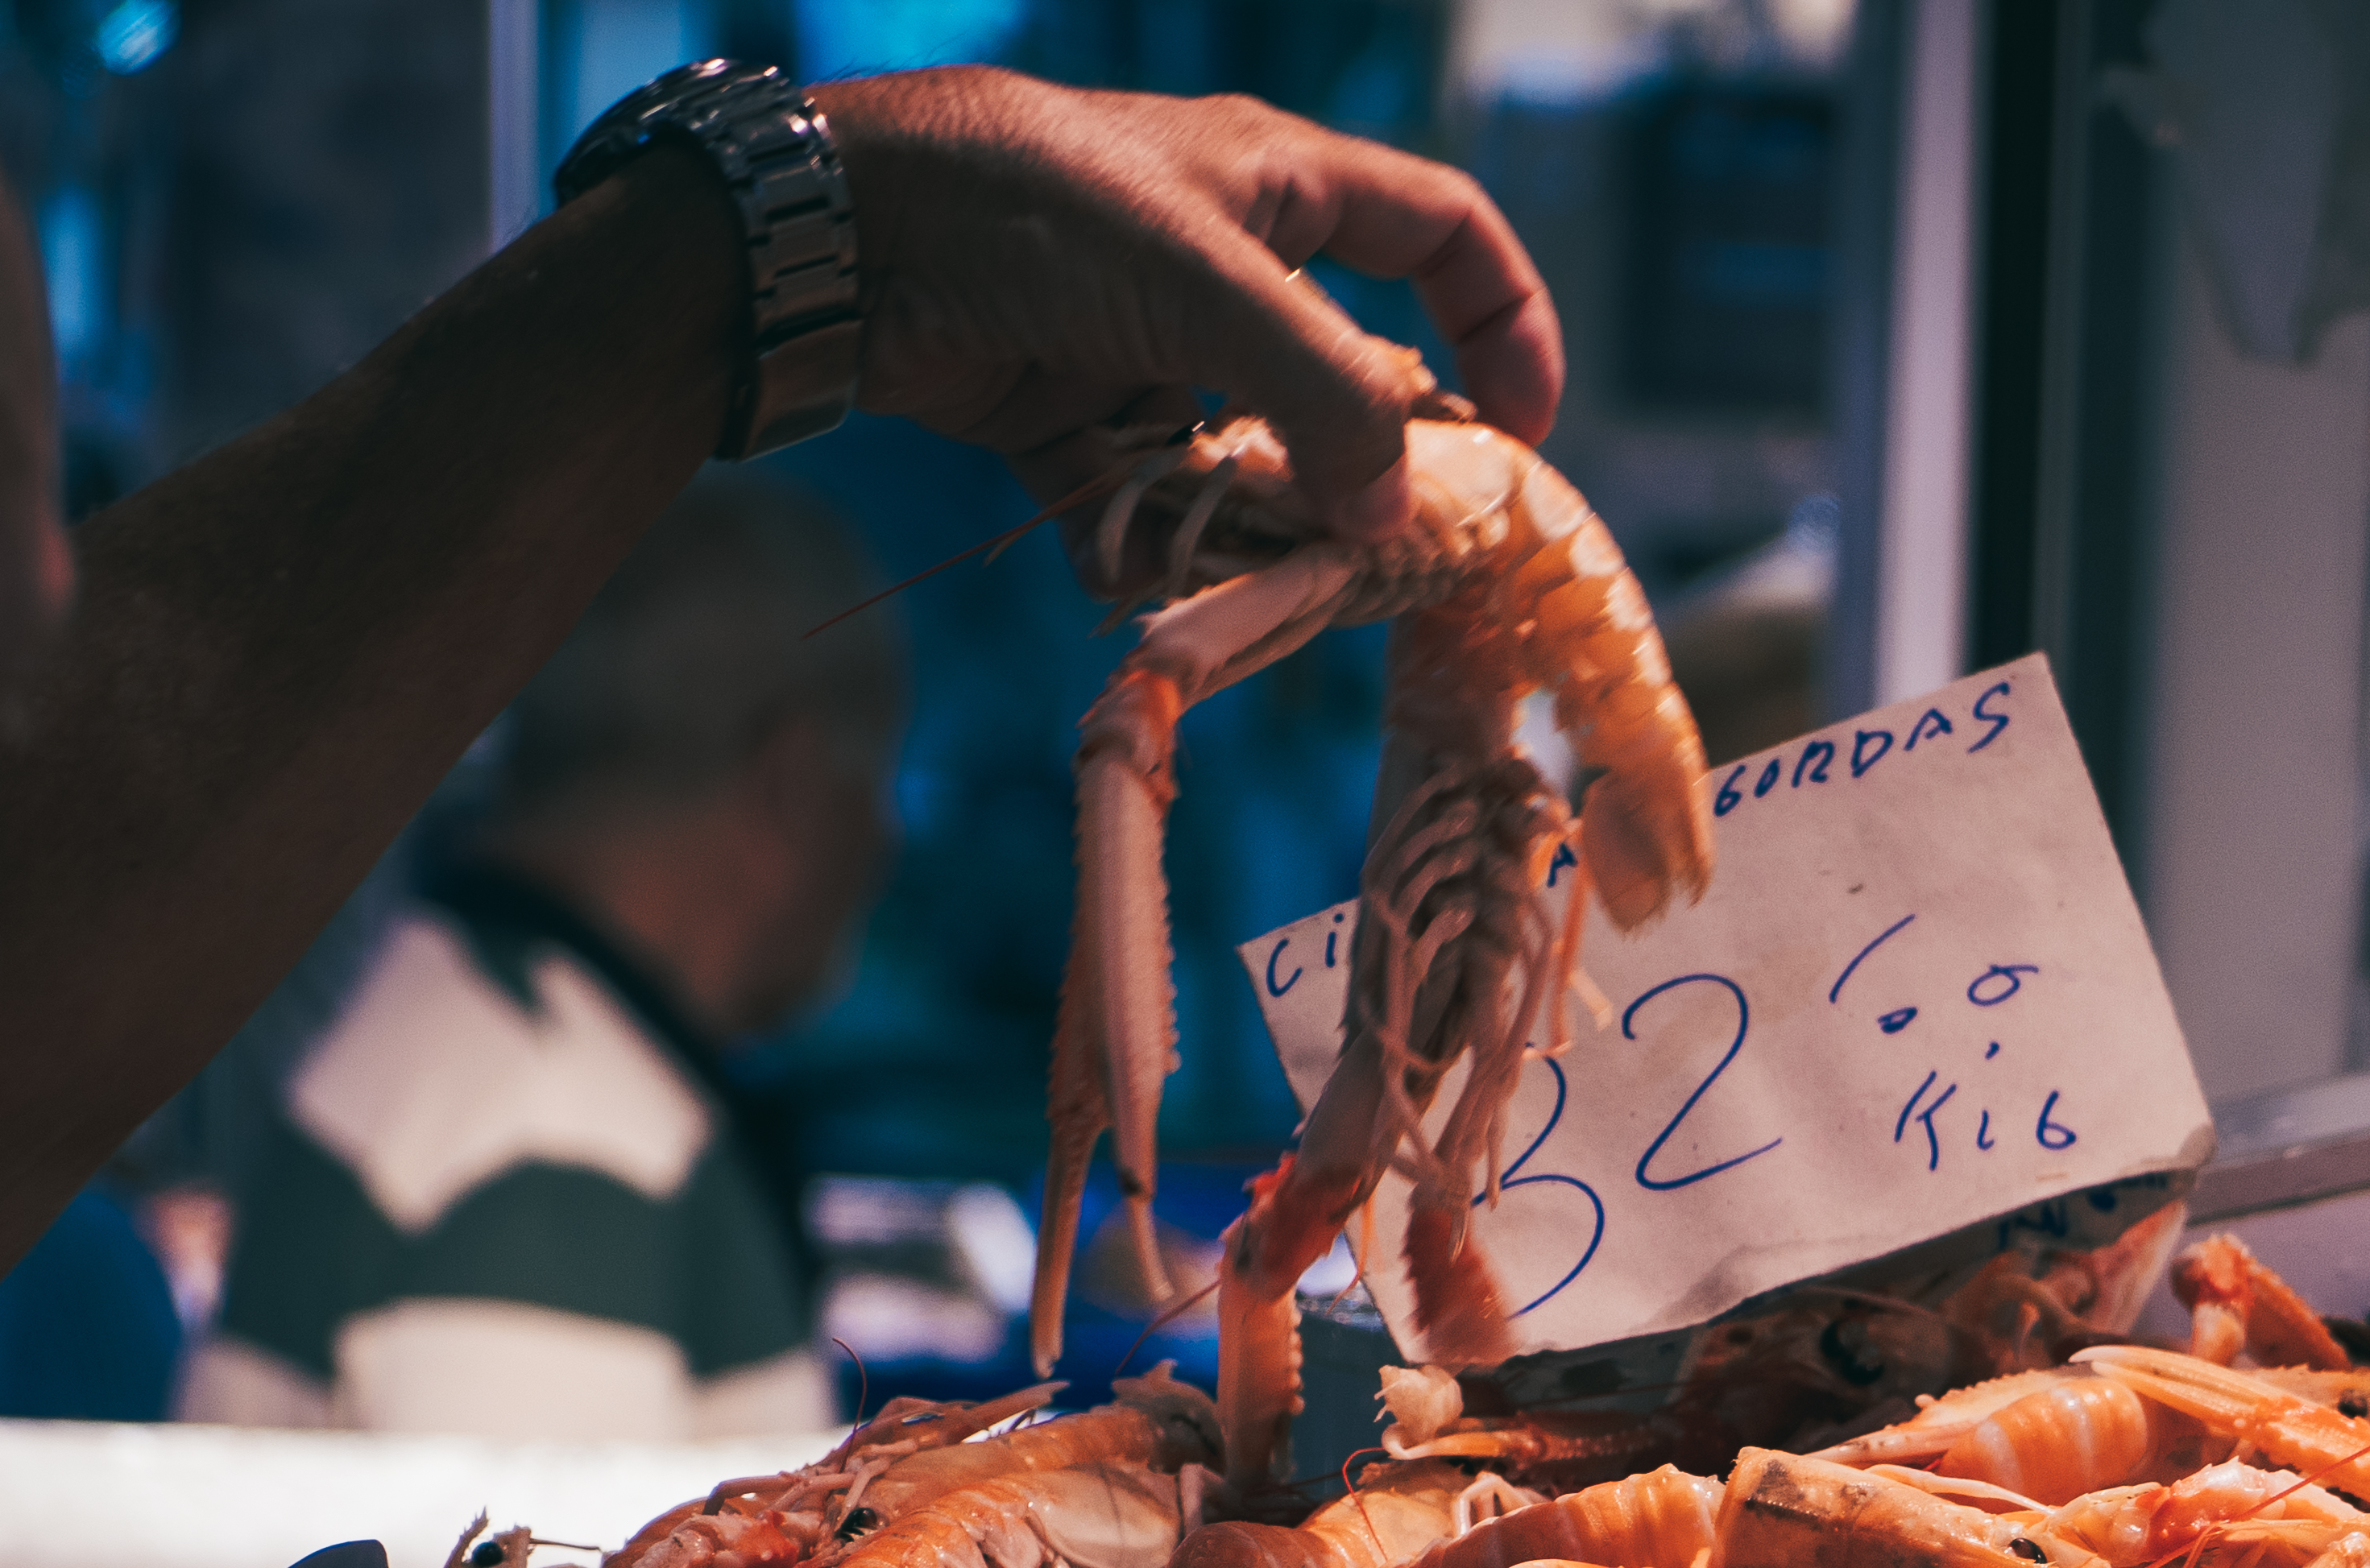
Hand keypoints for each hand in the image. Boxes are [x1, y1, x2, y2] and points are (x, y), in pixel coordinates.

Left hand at [820, 72, 1561, 543]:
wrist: (843, 238)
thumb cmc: (1037, 214)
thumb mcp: (1211, 291)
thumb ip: (1324, 397)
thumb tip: (1395, 517)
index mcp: (1279, 184)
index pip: (1442, 233)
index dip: (1505, 322)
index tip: (1526, 432)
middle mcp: (1219, 257)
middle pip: (1341, 369)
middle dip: (1362, 464)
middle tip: (1384, 547)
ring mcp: (1138, 335)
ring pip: (1236, 450)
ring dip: (1244, 523)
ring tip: (1249, 581)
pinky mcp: (1059, 403)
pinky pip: (1127, 495)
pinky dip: (1129, 541)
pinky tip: (1117, 572)